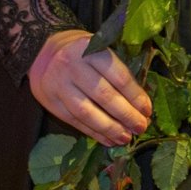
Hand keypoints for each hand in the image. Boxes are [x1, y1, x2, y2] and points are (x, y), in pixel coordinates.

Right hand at [29, 30, 152, 146]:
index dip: (135, 96)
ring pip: (88, 113)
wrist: (43, 53)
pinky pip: (75, 122)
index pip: (118, 76)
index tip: (147, 110)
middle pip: (104, 96)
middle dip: (126, 115)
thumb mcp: (99, 49)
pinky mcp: (51, 102)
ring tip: (126, 138)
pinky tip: (109, 140)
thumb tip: (140, 102)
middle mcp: (73, 66)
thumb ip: (117, 70)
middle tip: (141, 127)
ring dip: (110, 128)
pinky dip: (94, 133)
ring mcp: (59, 85)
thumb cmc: (82, 52)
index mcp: (90, 49)